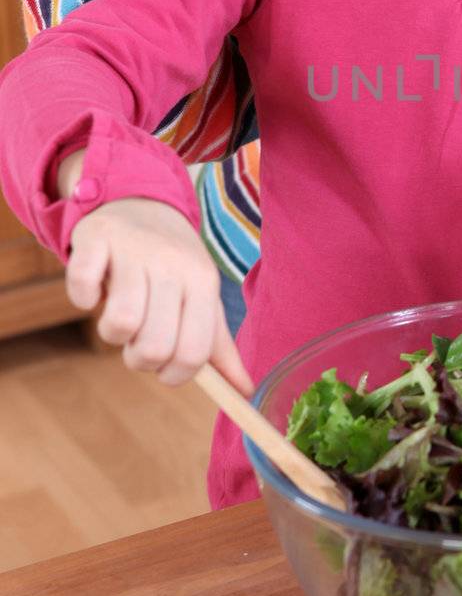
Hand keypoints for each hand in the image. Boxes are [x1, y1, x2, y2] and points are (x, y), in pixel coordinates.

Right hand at [66, 196, 253, 393]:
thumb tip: (245, 392)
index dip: (174, 375)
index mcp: (204, 282)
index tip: (164, 367)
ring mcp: (134, 249)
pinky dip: (83, 300)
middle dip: (140, 360)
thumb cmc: (174, 265)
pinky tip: (96, 292)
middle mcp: (173, 264)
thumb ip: (218, 346)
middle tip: (138, 340)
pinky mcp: (97, 239)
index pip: (195, 353)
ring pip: (120, 323)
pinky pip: (82, 288)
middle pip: (155, 346)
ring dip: (111, 334)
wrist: (141, 204)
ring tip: (121, 316)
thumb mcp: (203, 297)